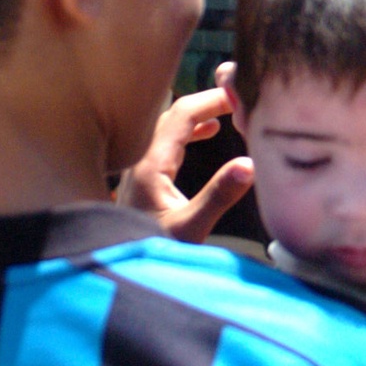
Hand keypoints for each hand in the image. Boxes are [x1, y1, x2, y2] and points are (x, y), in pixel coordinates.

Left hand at [118, 87, 253, 242]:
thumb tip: (249, 163)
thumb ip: (217, 196)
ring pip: (169, 126)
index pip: (182, 113)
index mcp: (150, 163)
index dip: (212, 99)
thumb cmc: (149, 252)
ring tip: (228, 113)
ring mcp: (140, 168)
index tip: (241, 96)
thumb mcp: (189, 229)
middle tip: (239, 99)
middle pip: (173, 114)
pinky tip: (208, 135)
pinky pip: (169, 140)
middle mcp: (140, 159)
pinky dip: (191, 130)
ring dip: (199, 115)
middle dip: (206, 102)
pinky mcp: (144, 179)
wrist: (116, 270)